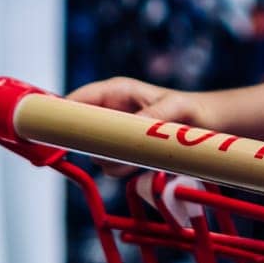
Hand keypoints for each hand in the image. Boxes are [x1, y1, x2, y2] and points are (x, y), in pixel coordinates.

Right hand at [67, 76, 214, 175]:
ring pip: (96, 155)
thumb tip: (130, 129)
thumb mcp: (175, 107)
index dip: (60, 115)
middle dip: (94, 147)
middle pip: (78, 133)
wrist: (209, 125)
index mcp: (115, 92)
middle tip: (118, 153)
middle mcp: (110, 113)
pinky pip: (112, 168)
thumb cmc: (191, 108)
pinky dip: (126, 170)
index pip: (75, 101)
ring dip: (115, 162)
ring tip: (145, 155)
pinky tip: (148, 164)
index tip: (54, 134)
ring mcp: (114, 135)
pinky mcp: (124, 154)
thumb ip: (154, 115)